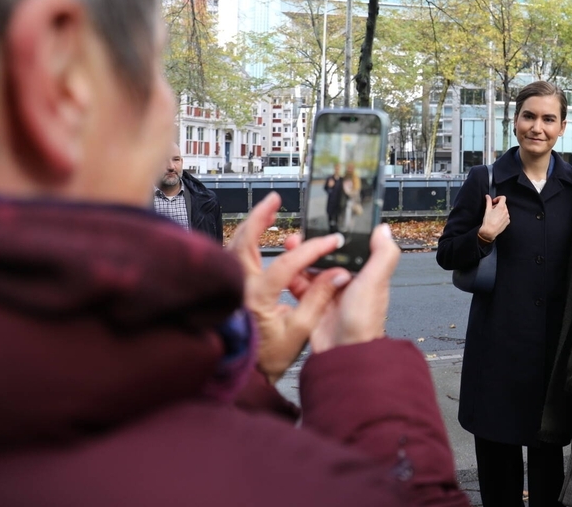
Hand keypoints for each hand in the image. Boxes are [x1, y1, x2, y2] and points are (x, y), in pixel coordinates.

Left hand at [228, 193, 348, 382]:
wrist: (243, 373)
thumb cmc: (268, 357)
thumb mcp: (300, 330)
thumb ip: (319, 298)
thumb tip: (339, 273)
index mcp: (258, 297)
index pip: (287, 263)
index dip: (313, 250)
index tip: (333, 242)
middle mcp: (240, 287)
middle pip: (244, 241)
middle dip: (261, 216)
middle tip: (275, 199)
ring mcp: (232, 286)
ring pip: (236, 245)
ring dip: (252, 225)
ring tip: (268, 210)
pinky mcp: (231, 288)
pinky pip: (235, 255)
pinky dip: (246, 240)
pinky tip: (257, 234)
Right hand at [300, 224, 399, 352]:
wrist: (342, 353)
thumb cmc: (363, 323)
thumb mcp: (375, 282)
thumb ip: (382, 255)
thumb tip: (384, 230)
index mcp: (365, 274)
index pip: (351, 248)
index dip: (337, 236)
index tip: (325, 224)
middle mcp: (347, 282)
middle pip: (328, 256)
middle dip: (314, 245)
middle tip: (301, 236)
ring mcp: (329, 293)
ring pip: (312, 269)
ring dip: (301, 258)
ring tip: (291, 248)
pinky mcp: (313, 304)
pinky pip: (300, 286)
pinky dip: (292, 278)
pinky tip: (286, 271)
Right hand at [479, 195, 509, 241]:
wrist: (490, 232)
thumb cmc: (488, 221)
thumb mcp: (487, 210)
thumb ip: (488, 201)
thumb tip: (488, 196)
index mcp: (501, 207)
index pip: (503, 198)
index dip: (498, 198)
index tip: (493, 202)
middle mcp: (506, 211)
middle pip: (503, 204)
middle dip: (497, 205)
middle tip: (492, 209)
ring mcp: (507, 217)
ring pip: (504, 210)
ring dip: (500, 210)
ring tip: (494, 215)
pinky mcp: (507, 222)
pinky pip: (505, 216)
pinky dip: (502, 216)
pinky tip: (496, 219)